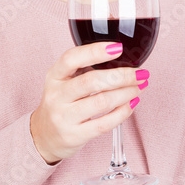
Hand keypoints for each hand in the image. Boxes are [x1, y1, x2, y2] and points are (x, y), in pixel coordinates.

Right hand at [30, 42, 148, 164]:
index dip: (94, 51)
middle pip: (91, 81)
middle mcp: (57, 95)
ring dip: (126, 93)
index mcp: (54, 76)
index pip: (71, 59)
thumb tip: (122, 59)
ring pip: (101, 102)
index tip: (118, 48)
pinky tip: (132, 103)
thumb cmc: (62, 103)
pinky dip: (123, 112)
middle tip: (140, 73)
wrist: (44, 136)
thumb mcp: (64, 81)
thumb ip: (85, 68)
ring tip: (140, 87)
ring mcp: (64, 117)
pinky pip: (104, 123)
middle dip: (122, 76)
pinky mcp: (75, 135)